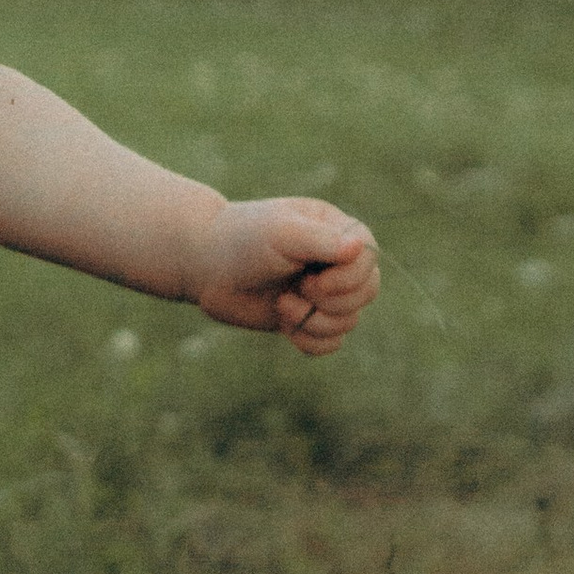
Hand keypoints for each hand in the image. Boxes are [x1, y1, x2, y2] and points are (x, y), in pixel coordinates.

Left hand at [190, 197, 378, 357]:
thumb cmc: (241, 240)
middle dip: (334, 301)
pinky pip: (330, 343)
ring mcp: (320, 291)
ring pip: (349, 320)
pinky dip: (311, 341)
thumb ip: (320, 240)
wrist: (204, 266)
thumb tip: (360, 246)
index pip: (369, 256)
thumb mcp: (280, 233)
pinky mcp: (305, 317)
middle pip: (367, 291)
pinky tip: (285, 326)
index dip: (350, 277)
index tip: (315, 279)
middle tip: (299, 289)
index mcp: (333, 229)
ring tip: (282, 305)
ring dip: (317, 321)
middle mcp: (333, 260)